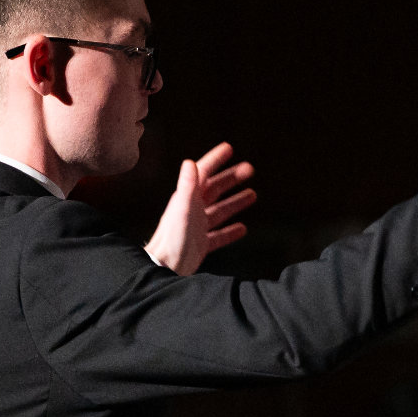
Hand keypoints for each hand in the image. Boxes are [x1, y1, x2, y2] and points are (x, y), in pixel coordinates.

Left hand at [145, 142, 257, 275]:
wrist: (165, 268)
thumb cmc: (173, 239)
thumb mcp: (182, 209)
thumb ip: (187, 186)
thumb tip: (190, 162)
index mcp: (187, 198)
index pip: (203, 172)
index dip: (215, 159)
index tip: (228, 148)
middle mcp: (192, 210)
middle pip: (215, 189)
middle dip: (231, 178)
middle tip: (250, 169)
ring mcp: (197, 227)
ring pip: (220, 210)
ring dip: (235, 202)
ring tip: (252, 194)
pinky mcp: (200, 245)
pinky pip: (219, 236)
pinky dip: (231, 231)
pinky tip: (242, 229)